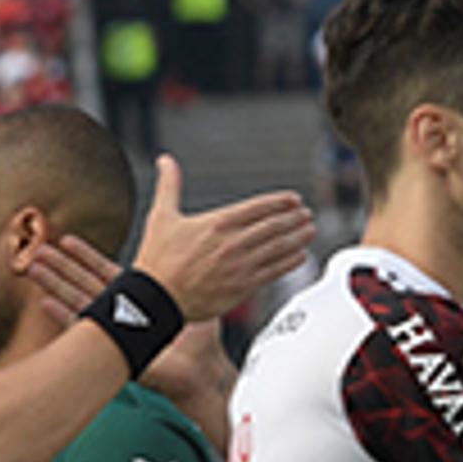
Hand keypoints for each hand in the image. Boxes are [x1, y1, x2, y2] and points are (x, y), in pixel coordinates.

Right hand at [119, 157, 314, 320]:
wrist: (153, 301)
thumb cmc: (156, 260)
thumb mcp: (161, 218)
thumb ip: (169, 186)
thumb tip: (165, 160)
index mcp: (218, 222)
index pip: (260, 206)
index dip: (281, 201)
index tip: (294, 200)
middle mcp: (233, 242)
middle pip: (275, 225)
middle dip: (295, 218)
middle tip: (306, 214)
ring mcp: (240, 265)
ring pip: (279, 246)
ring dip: (299, 237)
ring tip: (309, 230)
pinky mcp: (242, 287)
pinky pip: (274, 271)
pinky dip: (291, 261)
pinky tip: (300, 256)